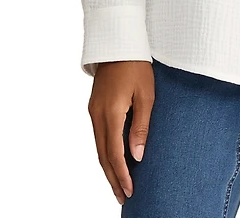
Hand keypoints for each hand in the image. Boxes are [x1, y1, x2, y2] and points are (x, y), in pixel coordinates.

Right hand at [88, 60, 154, 204]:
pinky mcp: (94, 107)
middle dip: (112, 178)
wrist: (118, 43)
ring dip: (107, 168)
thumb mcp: (146, 94)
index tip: (131, 190)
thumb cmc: (136, 66)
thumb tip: (137, 155)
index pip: (115, 153)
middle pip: (103, 155)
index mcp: (111, 112)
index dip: (123, 174)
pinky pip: (98, 137)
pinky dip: (105, 153)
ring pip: (98, 148)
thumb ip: (141, 125)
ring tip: (118, 185)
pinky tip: (112, 161)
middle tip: (122, 197)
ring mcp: (93, 111)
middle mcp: (97, 115)